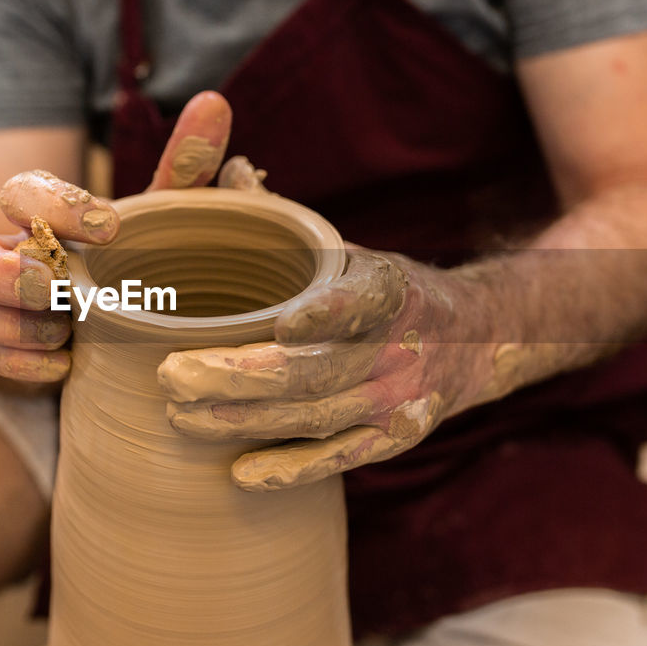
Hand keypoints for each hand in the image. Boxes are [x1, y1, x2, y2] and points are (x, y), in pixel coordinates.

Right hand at [0, 91, 233, 382]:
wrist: (134, 328)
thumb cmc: (143, 259)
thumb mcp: (166, 217)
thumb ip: (186, 166)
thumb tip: (214, 105)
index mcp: (43, 214)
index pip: (19, 190)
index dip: (53, 205)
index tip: (112, 228)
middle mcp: (6, 252)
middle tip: (53, 283)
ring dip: (5, 320)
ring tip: (63, 330)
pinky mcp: (0, 348)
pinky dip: (17, 362)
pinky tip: (66, 365)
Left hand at [158, 248, 492, 490]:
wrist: (474, 340)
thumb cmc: (382, 290)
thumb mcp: (347, 248)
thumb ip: (287, 220)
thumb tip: (231, 171)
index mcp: (391, 290)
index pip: (364, 300)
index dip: (329, 313)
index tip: (285, 324)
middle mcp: (400, 348)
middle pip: (317, 371)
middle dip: (241, 377)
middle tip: (171, 375)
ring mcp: (398, 400)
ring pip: (317, 416)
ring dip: (246, 421)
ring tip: (179, 415)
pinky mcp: (393, 439)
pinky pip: (340, 458)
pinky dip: (292, 469)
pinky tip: (239, 474)